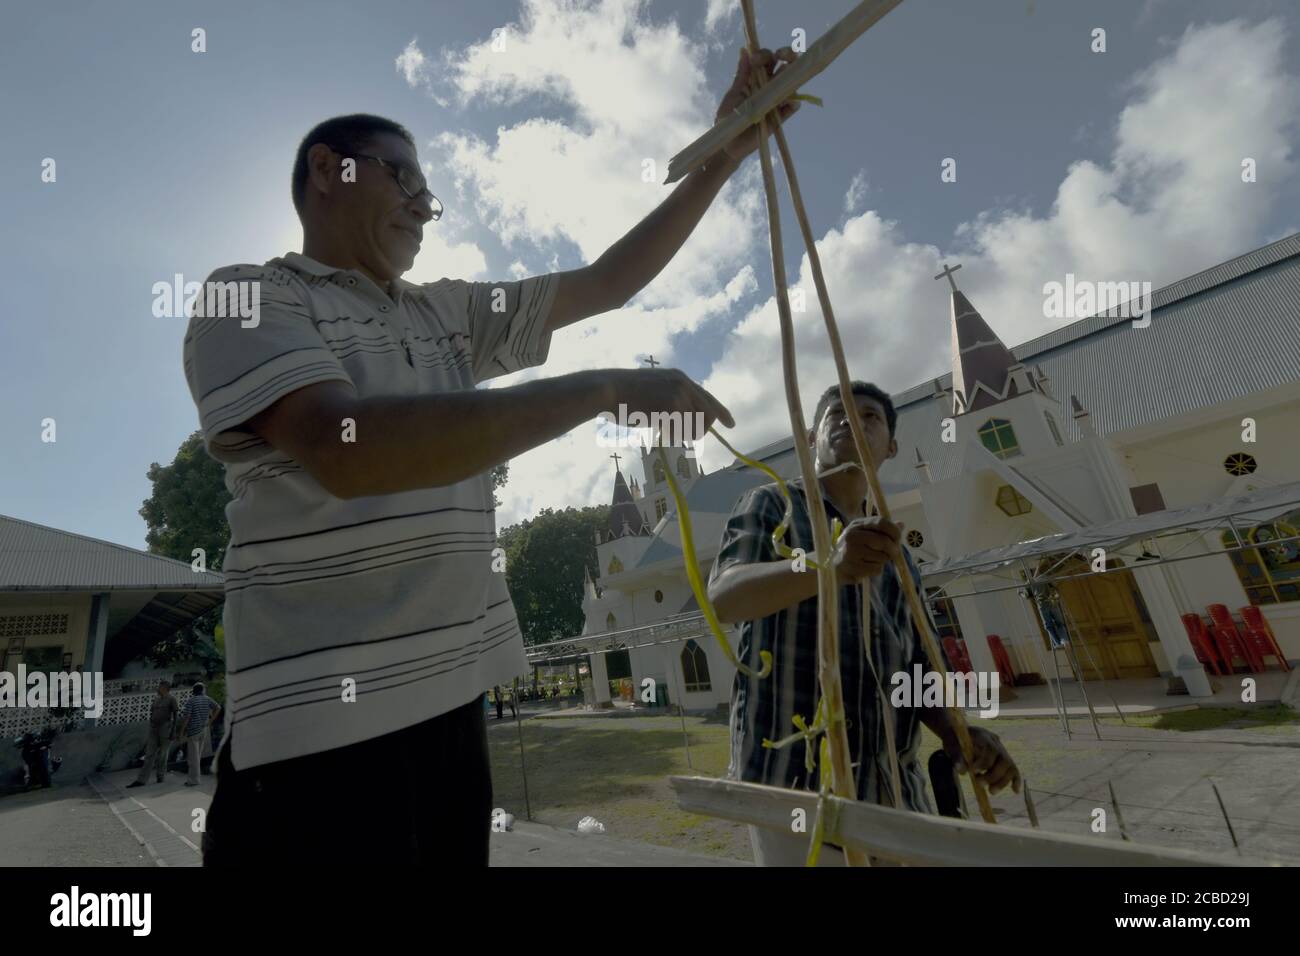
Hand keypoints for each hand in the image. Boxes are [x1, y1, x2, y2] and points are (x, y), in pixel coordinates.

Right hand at [601, 367, 734, 434]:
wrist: (609, 389)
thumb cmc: (624, 395)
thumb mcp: (654, 392)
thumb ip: (672, 402)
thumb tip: (686, 421)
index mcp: (679, 378)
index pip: (707, 397)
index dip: (720, 412)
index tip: (731, 424)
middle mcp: (684, 383)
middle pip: (708, 415)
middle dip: (698, 429)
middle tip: (678, 433)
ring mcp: (679, 393)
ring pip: (694, 426)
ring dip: (680, 433)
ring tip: (660, 426)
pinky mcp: (672, 405)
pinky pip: (680, 430)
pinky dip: (669, 433)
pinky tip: (654, 423)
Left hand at [715, 46, 801, 164]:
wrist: (727, 142)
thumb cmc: (728, 118)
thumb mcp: (733, 94)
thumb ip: (742, 75)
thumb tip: (744, 50)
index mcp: (757, 78)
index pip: (768, 59)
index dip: (764, 55)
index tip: (755, 60)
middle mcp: (770, 87)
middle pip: (784, 66)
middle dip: (787, 55)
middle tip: (782, 55)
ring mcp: (776, 101)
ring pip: (791, 84)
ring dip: (792, 76)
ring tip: (787, 74)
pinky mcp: (780, 118)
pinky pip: (791, 108)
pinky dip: (793, 103)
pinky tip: (790, 100)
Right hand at [831, 517, 901, 584]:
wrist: (831, 566)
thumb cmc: (852, 549)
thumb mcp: (864, 534)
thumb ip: (882, 530)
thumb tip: (901, 524)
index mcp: (857, 525)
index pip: (880, 522)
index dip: (894, 531)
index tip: (898, 538)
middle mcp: (852, 536)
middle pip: (883, 541)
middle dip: (893, 549)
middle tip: (893, 553)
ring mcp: (851, 552)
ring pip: (881, 556)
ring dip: (883, 560)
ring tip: (872, 560)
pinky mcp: (853, 567)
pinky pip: (876, 568)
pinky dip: (877, 569)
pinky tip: (867, 567)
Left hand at [944, 726, 1021, 794]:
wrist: (960, 734)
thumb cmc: (956, 741)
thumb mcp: (953, 746)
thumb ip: (957, 757)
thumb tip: (962, 771)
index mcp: (984, 736)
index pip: (991, 749)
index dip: (984, 762)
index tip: (974, 772)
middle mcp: (996, 742)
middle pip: (1004, 760)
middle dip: (994, 775)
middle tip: (980, 784)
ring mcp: (1002, 750)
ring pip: (1010, 767)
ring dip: (1002, 781)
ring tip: (991, 791)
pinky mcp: (1004, 759)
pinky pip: (1014, 770)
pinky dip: (1015, 780)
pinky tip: (1015, 791)